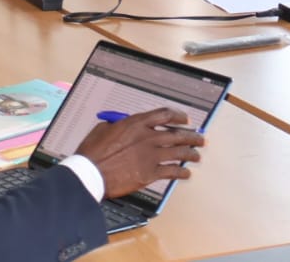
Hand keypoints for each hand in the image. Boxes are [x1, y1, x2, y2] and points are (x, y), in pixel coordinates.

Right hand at [75, 108, 203, 198]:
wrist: (89, 173)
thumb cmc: (92, 153)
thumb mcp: (103, 129)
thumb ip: (118, 125)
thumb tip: (124, 125)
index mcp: (136, 123)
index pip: (165, 115)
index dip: (179, 117)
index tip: (186, 120)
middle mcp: (147, 137)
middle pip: (177, 134)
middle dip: (192, 136)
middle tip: (199, 139)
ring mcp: (150, 156)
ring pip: (178, 153)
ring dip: (191, 154)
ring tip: (197, 156)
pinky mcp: (149, 173)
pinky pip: (172, 172)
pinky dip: (181, 173)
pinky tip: (186, 174)